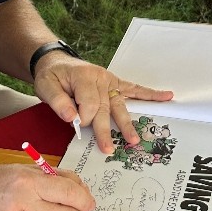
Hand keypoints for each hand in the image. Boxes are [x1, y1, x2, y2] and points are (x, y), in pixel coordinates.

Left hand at [33, 55, 172, 153]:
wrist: (55, 62)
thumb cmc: (52, 76)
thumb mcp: (45, 86)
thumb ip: (58, 102)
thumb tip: (72, 118)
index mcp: (83, 77)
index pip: (89, 104)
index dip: (83, 118)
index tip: (75, 125)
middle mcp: (100, 78)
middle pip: (105, 108)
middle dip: (106, 130)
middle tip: (108, 149)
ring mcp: (110, 81)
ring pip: (120, 105)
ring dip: (127, 123)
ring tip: (134, 139)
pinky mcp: (115, 83)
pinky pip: (133, 89)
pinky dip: (149, 94)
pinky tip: (166, 96)